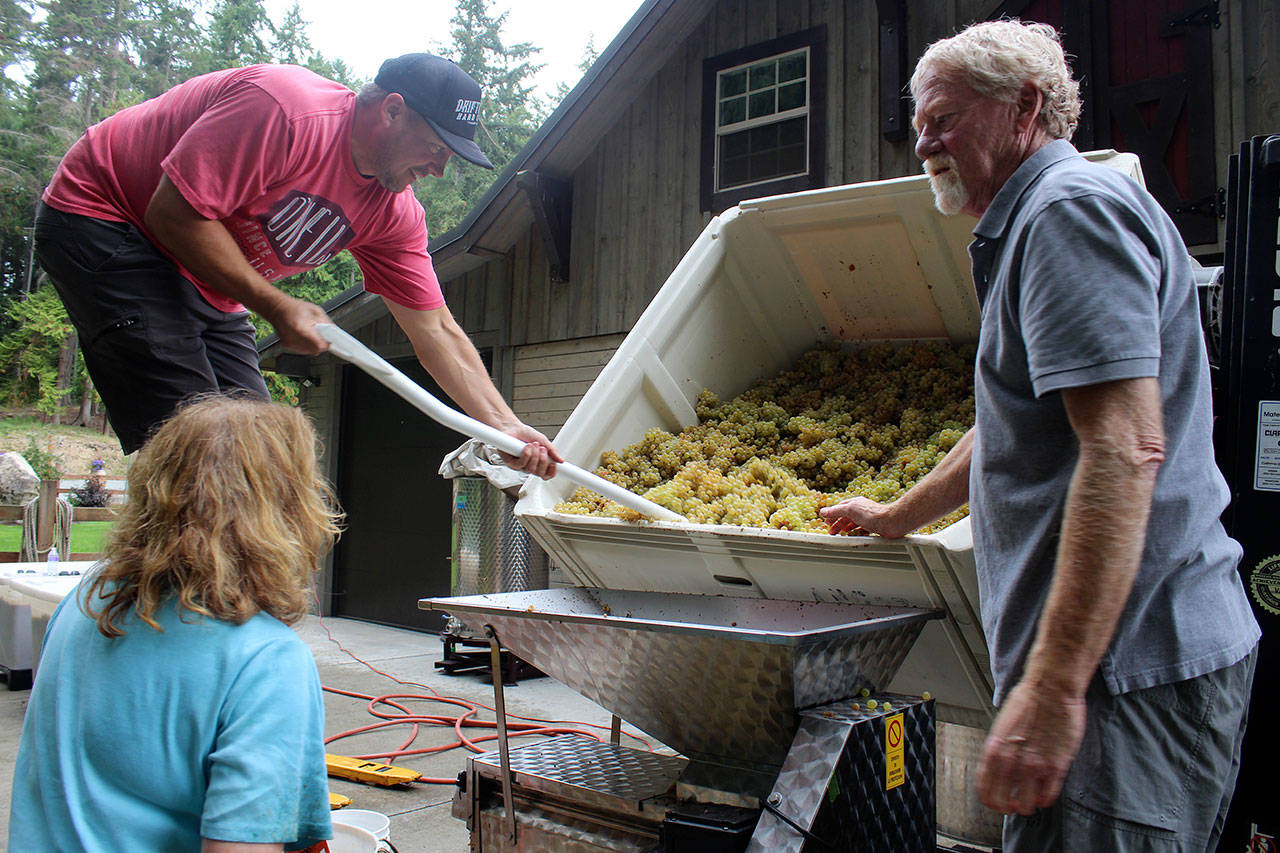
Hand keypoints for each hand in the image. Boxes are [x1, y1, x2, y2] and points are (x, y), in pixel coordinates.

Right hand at [265, 294, 331, 355]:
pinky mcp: (288, 346)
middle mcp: (294, 338)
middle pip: (315, 350)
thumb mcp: (316, 311)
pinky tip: (304, 336)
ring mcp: (290, 343)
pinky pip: (303, 350)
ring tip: (311, 333)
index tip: (329, 341)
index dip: (326, 344)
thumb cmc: (295, 308)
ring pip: (310, 352)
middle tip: (320, 334)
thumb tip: (335, 333)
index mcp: (302, 328)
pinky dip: (307, 345)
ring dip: (314, 345)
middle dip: (321, 344)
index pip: (319, 346)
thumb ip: (327, 323)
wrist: (277, 309)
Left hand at [498, 423, 563, 479]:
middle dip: (543, 461)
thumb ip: (552, 451)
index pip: (546, 474)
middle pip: (539, 473)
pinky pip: (520, 464)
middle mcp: (529, 466)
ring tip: (534, 445)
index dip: (551, 472)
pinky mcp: (511, 463)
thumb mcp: (543, 441)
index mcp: (538, 463)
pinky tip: (526, 447)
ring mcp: (520, 466)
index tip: (554, 464)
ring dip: (534, 456)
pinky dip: (526, 455)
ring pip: (530, 469)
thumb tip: (561, 460)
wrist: (513, 427)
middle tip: (543, 449)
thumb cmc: (526, 434)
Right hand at [819, 496, 908, 537]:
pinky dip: (856, 534)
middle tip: (831, 532)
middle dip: (838, 524)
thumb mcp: (849, 510)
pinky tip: (854, 537)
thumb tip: (823, 511)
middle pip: (846, 516)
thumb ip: (836, 511)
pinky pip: (862, 530)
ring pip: (853, 524)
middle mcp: (861, 510)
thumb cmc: (872, 514)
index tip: (827, 522)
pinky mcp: (874, 527)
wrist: (890, 521)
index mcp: (855, 503)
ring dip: (846, 529)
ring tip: (840, 535)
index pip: (840, 508)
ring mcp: (867, 519)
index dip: (832, 515)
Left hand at [976, 679, 1086, 814]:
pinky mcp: (1056, 766)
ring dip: (1028, 804)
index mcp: (994, 749)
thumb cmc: (1029, 699)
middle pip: (1003, 803)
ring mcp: (1034, 765)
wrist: (1051, 687)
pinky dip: (1045, 799)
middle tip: (1014, 803)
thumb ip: (1000, 747)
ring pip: (1026, 804)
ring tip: (1031, 798)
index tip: (996, 802)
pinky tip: (1044, 793)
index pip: (984, 789)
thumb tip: (999, 764)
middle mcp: (1011, 761)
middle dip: (1008, 806)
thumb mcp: (1003, 724)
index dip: (990, 800)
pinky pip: (1048, 795)